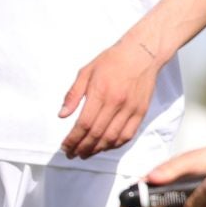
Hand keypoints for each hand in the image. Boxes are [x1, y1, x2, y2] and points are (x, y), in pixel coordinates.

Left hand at [60, 36, 164, 159]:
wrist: (142, 53)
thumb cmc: (113, 60)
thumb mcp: (86, 71)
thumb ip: (73, 94)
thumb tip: (63, 115)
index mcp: (100, 92)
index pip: (84, 124)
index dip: (73, 139)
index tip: (65, 146)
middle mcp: (117, 103)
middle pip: (97, 134)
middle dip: (82, 148)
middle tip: (72, 154)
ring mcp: (131, 108)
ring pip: (112, 138)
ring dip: (97, 149)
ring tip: (86, 153)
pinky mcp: (141, 111)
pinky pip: (128, 134)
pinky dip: (115, 144)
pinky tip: (106, 146)